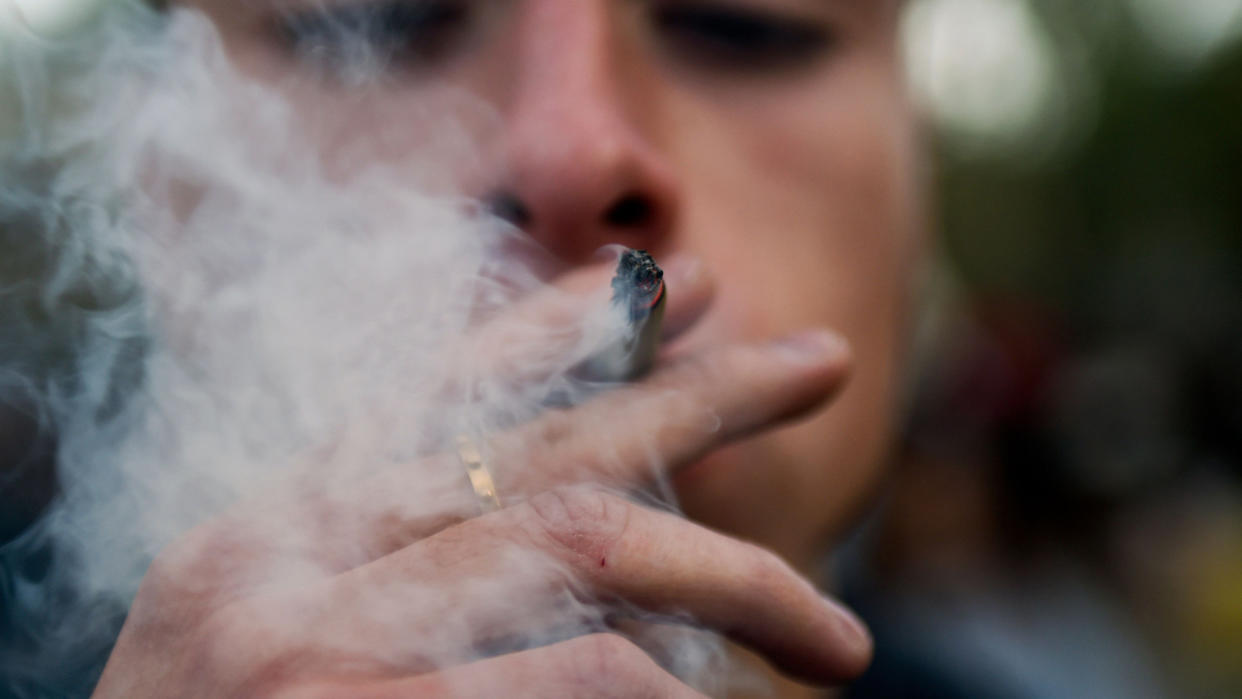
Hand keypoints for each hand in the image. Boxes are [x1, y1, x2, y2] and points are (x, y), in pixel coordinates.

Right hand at [93, 259, 869, 696]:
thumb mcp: (287, 644)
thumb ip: (406, 571)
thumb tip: (590, 527)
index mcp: (271, 537)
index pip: (439, 391)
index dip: (571, 326)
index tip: (680, 285)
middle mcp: (289, 564)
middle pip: (545, 445)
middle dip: (700, 397)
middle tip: (825, 360)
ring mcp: (325, 646)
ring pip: (588, 540)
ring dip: (738, 582)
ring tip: (839, 644)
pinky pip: (588, 672)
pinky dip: (667, 695)